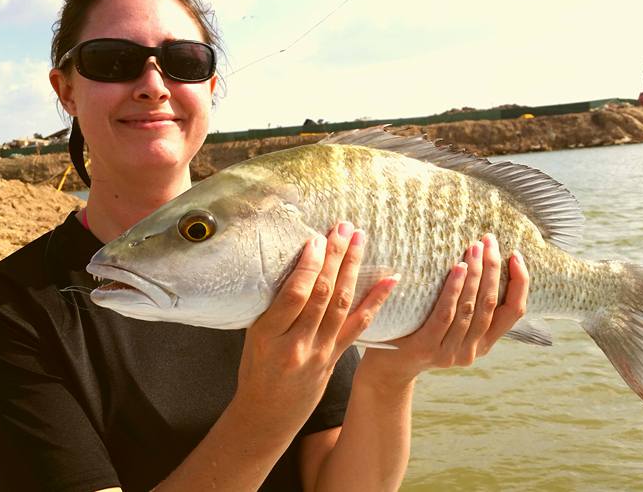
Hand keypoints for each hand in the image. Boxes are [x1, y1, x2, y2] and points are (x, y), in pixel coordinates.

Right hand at [232, 221, 398, 428]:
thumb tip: (295, 265)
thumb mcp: (252, 336)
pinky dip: (376, 300)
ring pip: (342, 305)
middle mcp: (296, 344)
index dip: (309, 265)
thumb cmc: (256, 369)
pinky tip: (389, 279)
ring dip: (353, 269)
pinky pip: (359, 326)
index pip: (294, 294)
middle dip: (335, 258)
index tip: (318, 238)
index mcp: (268, 335)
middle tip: (344, 228)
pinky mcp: (335, 358)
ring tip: (360, 240)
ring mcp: (319, 353)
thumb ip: (273, 307)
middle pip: (321, 294)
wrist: (268, 414)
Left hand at [358, 233, 528, 386]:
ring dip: (476, 274)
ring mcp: (449, 352)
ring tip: (475, 248)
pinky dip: (454, 290)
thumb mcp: (453, 327)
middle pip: (490, 303)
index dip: (520, 283)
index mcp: (484, 344)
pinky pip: (445, 315)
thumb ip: (469, 307)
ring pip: (470, 308)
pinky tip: (458, 268)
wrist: (388, 369)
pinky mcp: (426, 348)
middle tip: (490, 240)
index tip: (516, 255)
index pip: (514, 312)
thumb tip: (484, 261)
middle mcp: (472, 351)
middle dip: (493, 268)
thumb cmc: (420, 335)